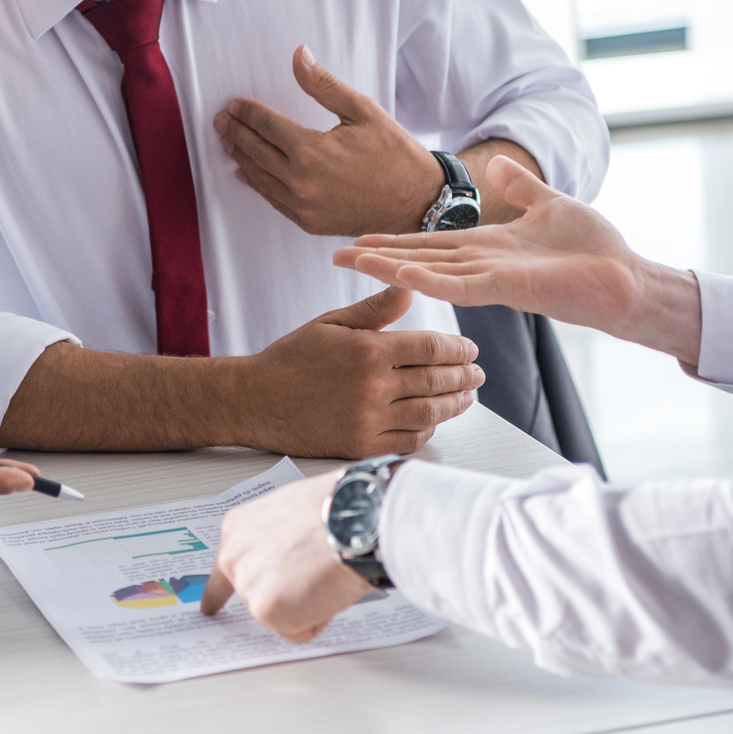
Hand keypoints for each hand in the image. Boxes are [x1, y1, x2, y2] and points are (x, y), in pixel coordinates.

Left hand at [200, 470, 369, 640]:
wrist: (348, 520)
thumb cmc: (331, 511)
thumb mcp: (288, 511)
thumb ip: (273, 539)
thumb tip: (286, 556)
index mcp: (237, 530)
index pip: (222, 571)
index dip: (218, 594)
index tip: (209, 609)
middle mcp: (234, 558)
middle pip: (257, 596)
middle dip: (284, 596)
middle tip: (311, 577)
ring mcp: (247, 585)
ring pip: (280, 615)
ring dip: (305, 605)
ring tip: (322, 573)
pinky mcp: (265, 610)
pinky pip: (298, 630)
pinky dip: (318, 619)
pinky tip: (325, 589)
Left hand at [214, 46, 441, 236]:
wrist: (418, 202)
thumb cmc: (395, 154)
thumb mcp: (362, 110)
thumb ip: (323, 85)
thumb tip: (299, 55)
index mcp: (312, 152)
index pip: (267, 127)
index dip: (248, 113)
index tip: (233, 105)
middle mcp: (301, 182)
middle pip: (257, 152)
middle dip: (236, 133)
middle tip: (220, 120)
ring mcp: (304, 207)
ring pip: (260, 179)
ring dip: (242, 158)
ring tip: (228, 141)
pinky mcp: (309, 222)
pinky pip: (274, 201)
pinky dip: (258, 185)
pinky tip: (247, 174)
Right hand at [233, 286, 481, 457]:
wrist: (255, 401)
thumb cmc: (290, 359)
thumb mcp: (331, 323)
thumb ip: (375, 310)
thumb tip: (409, 287)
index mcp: (367, 351)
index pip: (430, 348)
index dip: (457, 348)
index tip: (469, 348)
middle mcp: (372, 387)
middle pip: (435, 381)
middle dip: (463, 376)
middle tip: (478, 373)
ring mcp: (368, 420)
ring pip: (429, 414)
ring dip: (454, 405)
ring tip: (467, 397)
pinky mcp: (361, 446)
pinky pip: (408, 441)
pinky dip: (428, 430)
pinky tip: (435, 420)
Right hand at [333, 155, 702, 364]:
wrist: (628, 279)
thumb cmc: (594, 248)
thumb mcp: (549, 204)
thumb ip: (519, 187)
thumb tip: (495, 163)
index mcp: (487, 248)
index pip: (428, 244)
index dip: (392, 242)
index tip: (356, 240)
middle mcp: (481, 266)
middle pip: (417, 261)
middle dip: (376, 259)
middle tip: (333, 257)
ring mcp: (492, 280)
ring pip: (429, 274)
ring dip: (390, 270)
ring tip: (350, 262)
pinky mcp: (510, 289)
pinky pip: (463, 287)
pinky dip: (433, 282)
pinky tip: (404, 274)